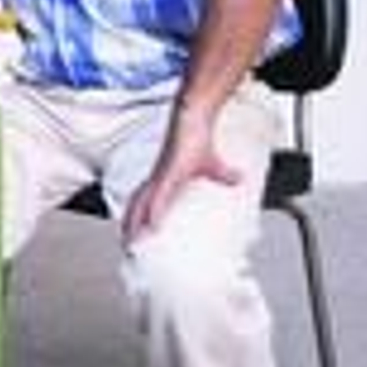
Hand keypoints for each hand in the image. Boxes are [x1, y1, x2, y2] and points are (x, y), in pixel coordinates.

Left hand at [121, 109, 242, 242]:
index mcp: (162, 179)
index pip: (142, 201)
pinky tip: (152, 226)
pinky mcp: (169, 173)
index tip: (133, 236)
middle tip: (127, 248)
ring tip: (133, 244)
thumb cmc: (196, 138)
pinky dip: (154, 212)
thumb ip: (223, 174)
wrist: (192, 118)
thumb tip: (239, 179)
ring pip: (141, 204)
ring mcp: (161, 177)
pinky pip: (159, 197)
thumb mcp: (212, 164)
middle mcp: (156, 179)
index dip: (136, 217)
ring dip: (136, 223)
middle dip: (129, 227)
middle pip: (135, 206)